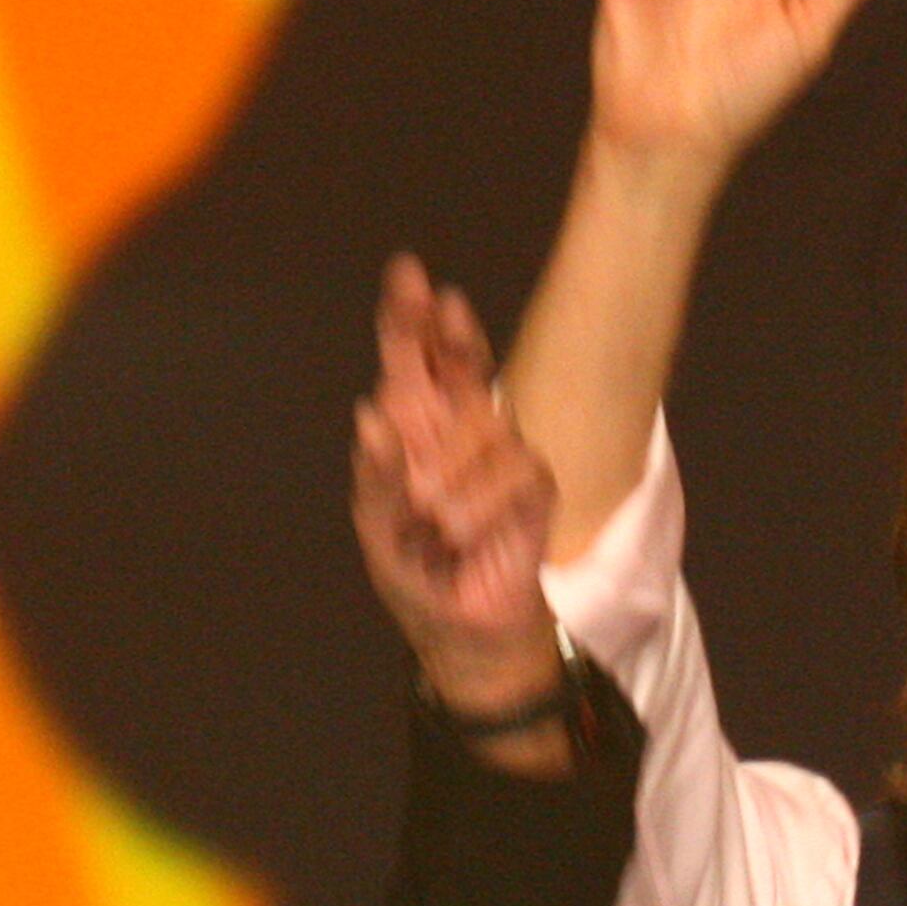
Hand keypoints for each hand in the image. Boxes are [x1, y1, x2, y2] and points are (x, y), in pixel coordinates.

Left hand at [352, 257, 567, 757]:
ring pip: (485, 425)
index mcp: (414, 426)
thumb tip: (372, 415)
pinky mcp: (534, 486)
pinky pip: (512, 472)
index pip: (414, 359)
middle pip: (462, 356)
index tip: (410, 274)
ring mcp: (502, 452)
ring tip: (436, 525)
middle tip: (440, 302)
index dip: (411, 318)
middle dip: (448, 330)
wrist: (462, 631)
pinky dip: (480, 509)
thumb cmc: (415, 572)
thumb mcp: (376, 528)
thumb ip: (374, 474)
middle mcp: (459, 426)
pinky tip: (465, 535)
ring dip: (449, 481)